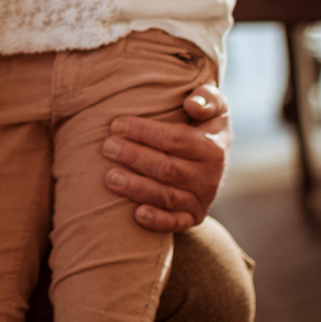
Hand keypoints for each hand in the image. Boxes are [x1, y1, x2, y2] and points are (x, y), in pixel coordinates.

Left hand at [101, 84, 230, 231]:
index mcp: (213, 148)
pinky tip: (137, 214)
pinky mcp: (193, 218)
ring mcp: (201, 200)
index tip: (117, 124)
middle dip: (134, 157)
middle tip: (107, 147)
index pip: (175, 140)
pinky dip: (158, 221)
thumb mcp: (214, 107)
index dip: (145, 132)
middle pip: (167, 169)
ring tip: (109, 177)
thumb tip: (192, 104)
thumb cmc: (203, 125)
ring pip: (166, 196)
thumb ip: (207, 98)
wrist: (214, 162)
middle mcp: (209, 177)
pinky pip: (176, 223)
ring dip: (136, 188)